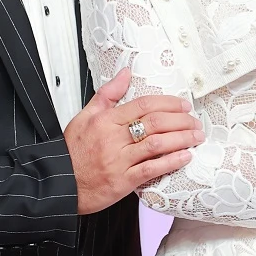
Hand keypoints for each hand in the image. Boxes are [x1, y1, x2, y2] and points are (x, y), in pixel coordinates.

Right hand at [64, 67, 203, 215]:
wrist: (59, 183)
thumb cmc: (72, 151)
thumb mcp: (85, 116)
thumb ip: (107, 94)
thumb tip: (126, 72)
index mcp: (106, 120)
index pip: (144, 105)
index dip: (168, 103)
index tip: (184, 105)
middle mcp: (113, 138)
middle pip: (155, 123)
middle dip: (181, 121)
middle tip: (195, 123)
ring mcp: (118, 160)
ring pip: (157, 145)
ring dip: (181, 140)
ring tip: (196, 138)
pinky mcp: (122, 182)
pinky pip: (151, 170)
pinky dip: (171, 162)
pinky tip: (185, 157)